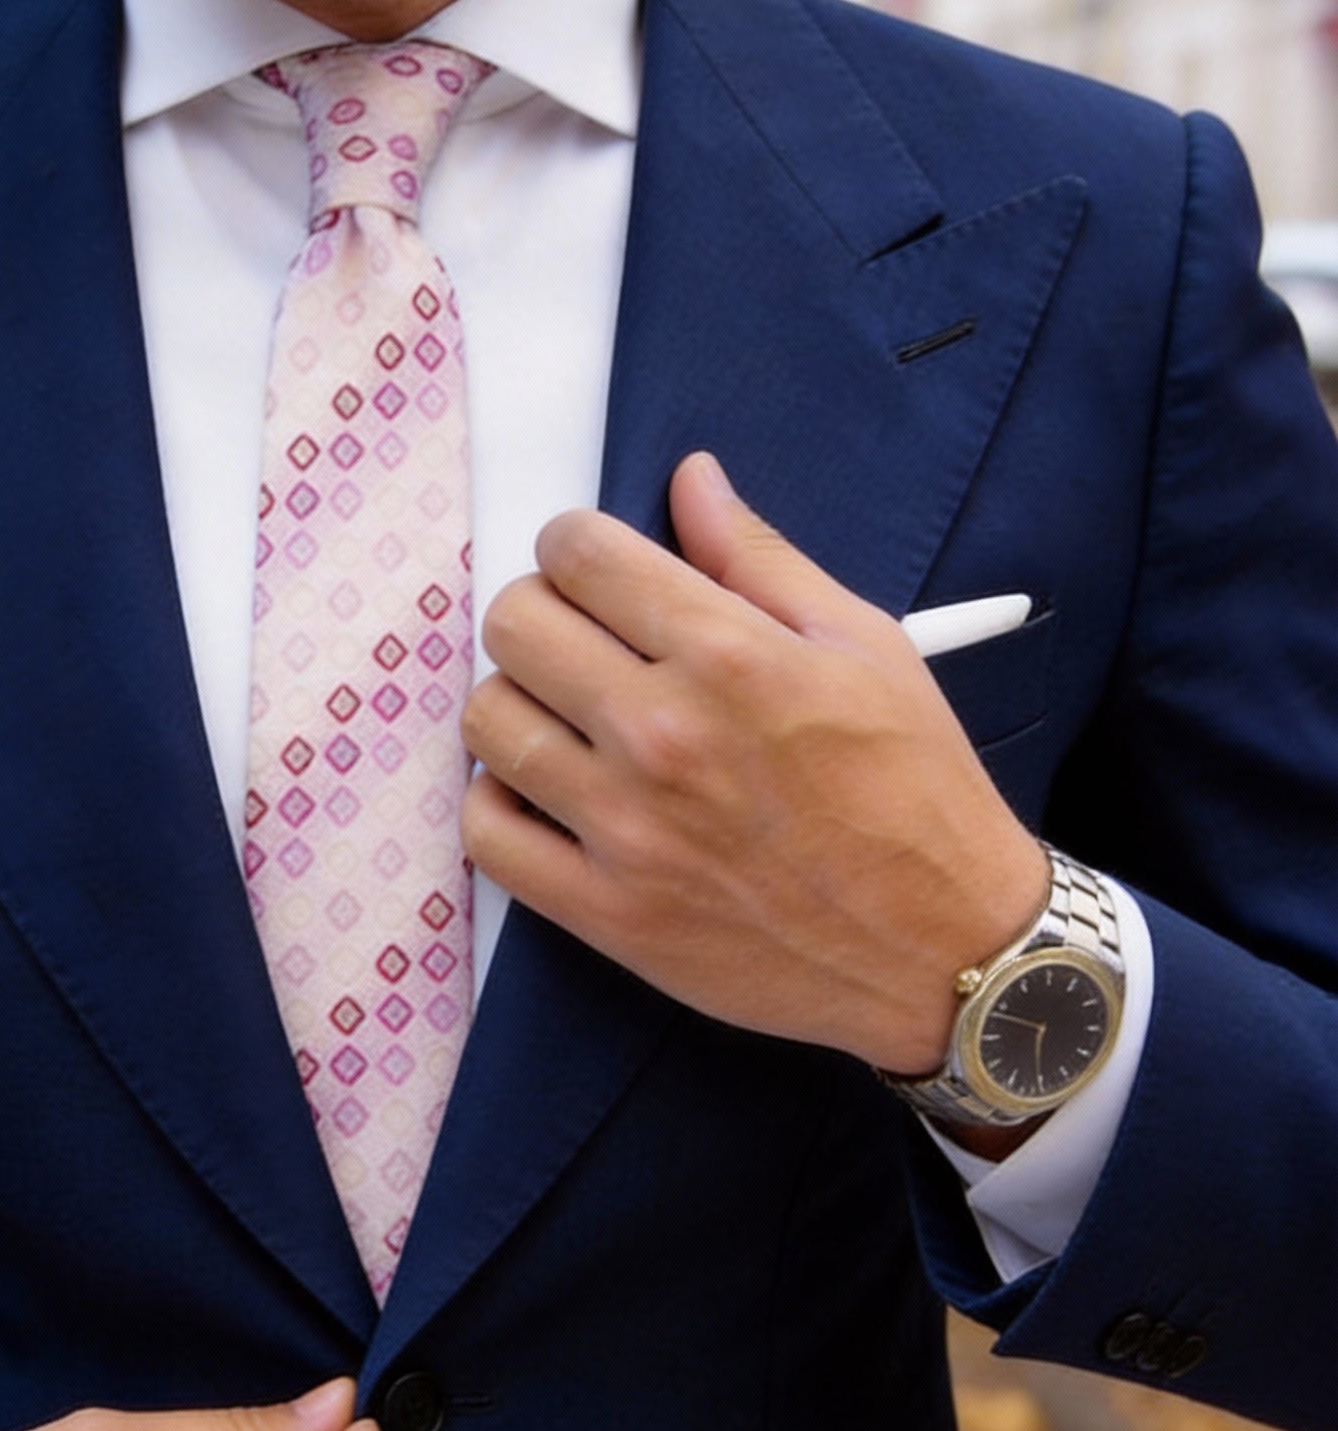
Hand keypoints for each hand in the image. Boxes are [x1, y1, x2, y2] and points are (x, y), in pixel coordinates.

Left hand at [460, 452, 1047, 1076]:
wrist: (944, 949)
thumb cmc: (916, 793)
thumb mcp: (865, 647)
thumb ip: (760, 559)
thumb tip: (690, 480)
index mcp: (728, 656)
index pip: (578, 554)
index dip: (575, 544)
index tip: (593, 567)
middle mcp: (663, 735)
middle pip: (515, 625)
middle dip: (540, 612)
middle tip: (579, 639)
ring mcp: (625, 828)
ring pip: (488, 720)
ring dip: (515, 703)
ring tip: (563, 718)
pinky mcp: (605, 910)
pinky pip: (487, 834)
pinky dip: (500, 804)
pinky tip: (547, 793)